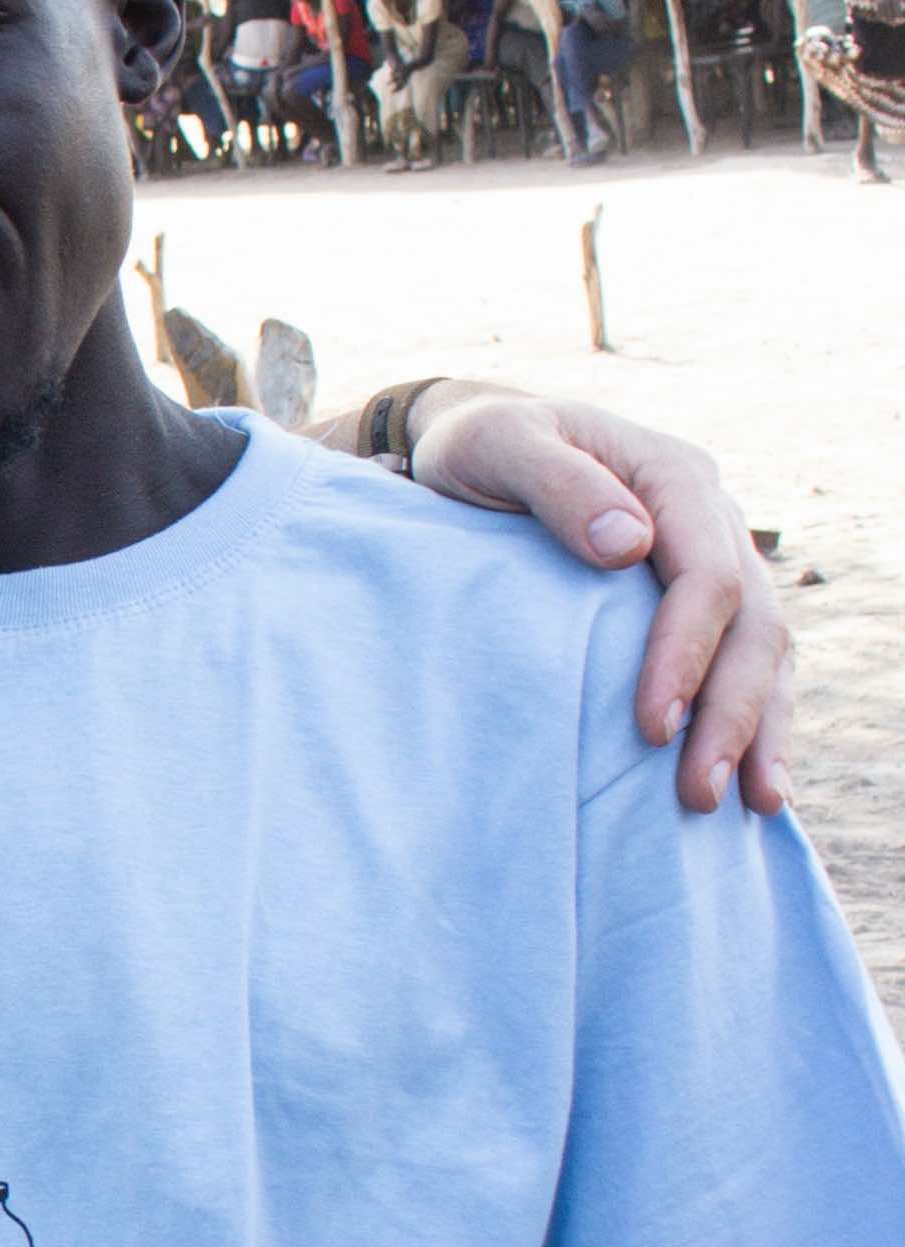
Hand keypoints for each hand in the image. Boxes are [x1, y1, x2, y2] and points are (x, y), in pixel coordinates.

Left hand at [411, 395, 788, 814]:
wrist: (480, 442)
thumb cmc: (480, 445)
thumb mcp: (498, 446)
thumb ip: (558, 484)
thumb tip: (629, 544)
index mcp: (675, 477)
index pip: (705, 577)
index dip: (685, 654)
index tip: (649, 726)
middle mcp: (711, 516)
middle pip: (752, 624)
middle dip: (731, 714)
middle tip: (699, 794)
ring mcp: (714, 555)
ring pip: (766, 648)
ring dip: (758, 729)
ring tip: (747, 804)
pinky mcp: (699, 597)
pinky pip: (747, 659)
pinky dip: (755, 717)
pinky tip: (754, 779)